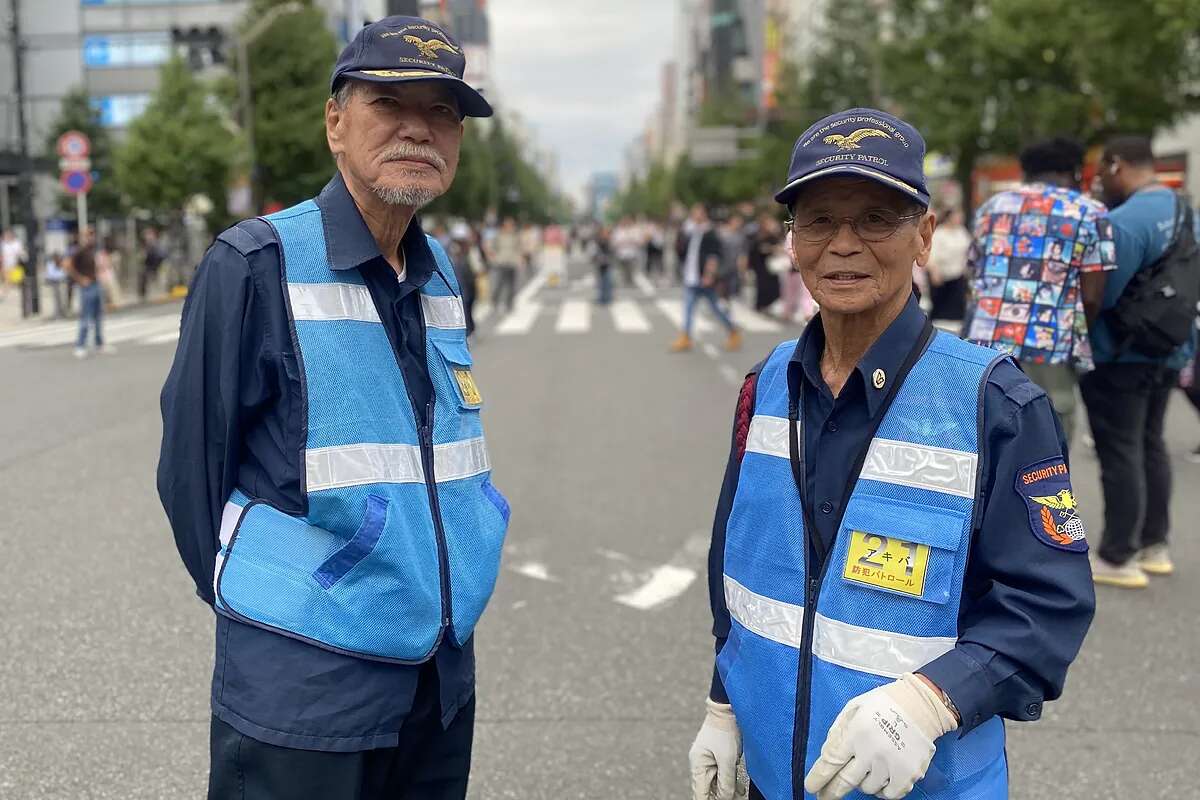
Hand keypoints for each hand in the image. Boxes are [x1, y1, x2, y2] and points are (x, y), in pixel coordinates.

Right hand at [688, 699, 740, 799]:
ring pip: (716, 783)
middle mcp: (700, 764)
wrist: (728, 710)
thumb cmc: (726, 731)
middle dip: (720, 797)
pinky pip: (721, 774)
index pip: (700, 792)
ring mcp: (708, 760)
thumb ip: (726, 781)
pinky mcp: (717, 757)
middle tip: (734, 799)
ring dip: (727, 791)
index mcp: (697, 765)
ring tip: (739, 796)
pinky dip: (729, 782)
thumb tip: (724, 798)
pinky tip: (739, 789)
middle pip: (708, 789)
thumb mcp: (728, 759)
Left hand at [803, 673, 957, 799]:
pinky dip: (882, 790)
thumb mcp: (853, 708)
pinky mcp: (908, 774)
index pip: (831, 762)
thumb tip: (827, 755)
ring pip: (866, 788)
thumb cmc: (883, 703)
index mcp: (856, 732)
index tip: (811, 787)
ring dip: (861, 782)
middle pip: (845, 781)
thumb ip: (838, 731)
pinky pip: (889, 795)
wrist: (920, 705)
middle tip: (825, 796)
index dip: (818, 778)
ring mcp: (891, 764)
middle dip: (832, 791)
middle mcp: (872, 751)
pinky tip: (881, 778)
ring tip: (867, 767)